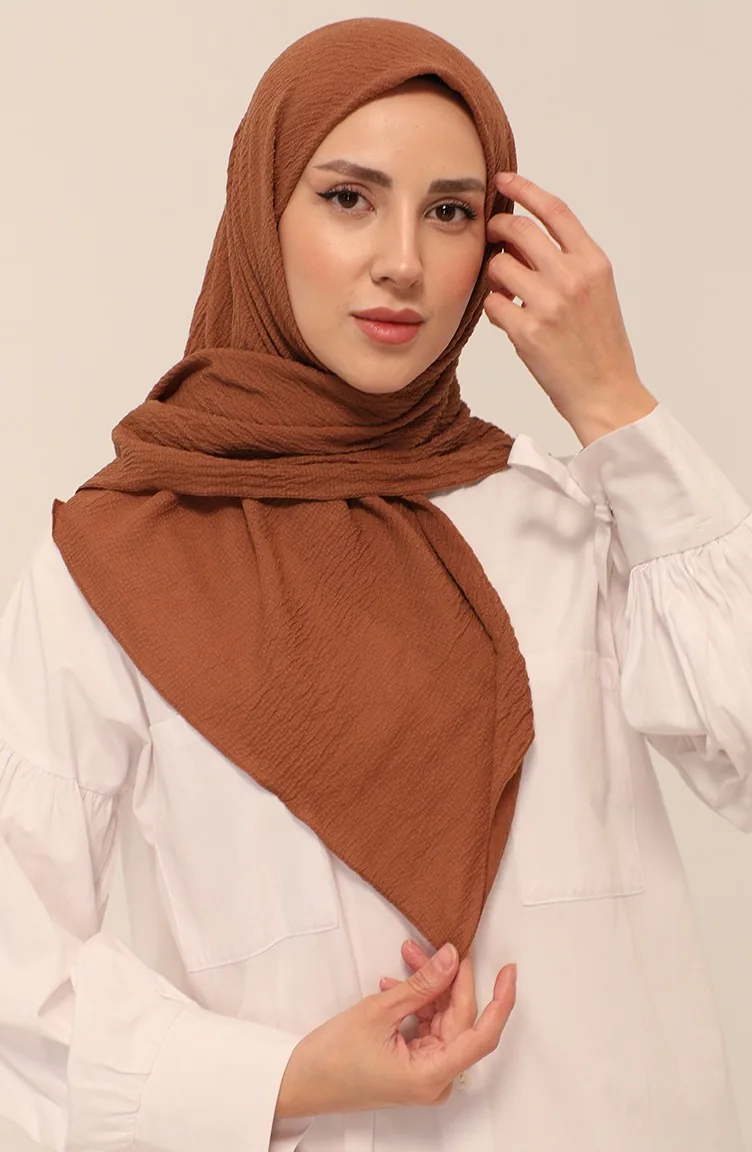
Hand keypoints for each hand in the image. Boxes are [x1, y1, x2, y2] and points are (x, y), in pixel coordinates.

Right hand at [275, 941, 516, 1118]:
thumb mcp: (379, 1011)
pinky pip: (426, 1026)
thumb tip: (451, 959)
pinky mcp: (412, 1064)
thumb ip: (421, 985)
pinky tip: (397, 984)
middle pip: (459, 1020)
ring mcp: (423, 1072)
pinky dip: (416, 1001)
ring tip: (410, 956)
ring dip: (429, 986)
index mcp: (431, 1075)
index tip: (509, 973)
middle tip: (440, 947)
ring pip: (442, 1019)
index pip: (482, 1035)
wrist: (299, 1081)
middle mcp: (434, 1078)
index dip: (501, 1001)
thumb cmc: (332, 1060)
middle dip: (449, 979)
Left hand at [484, 172, 656, 445]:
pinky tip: (509, 320)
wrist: (605, 392)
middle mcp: (572, 277)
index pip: (555, 210)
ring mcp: (549, 304)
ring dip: (494, 275)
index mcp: (593, 262)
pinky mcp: (527, 332)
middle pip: (519, 231)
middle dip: (497, 229)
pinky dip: (495, 308)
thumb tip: (523, 238)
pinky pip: (492, 303)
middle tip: (492, 237)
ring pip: (499, 266)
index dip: (524, 189)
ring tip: (508, 292)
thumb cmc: (600, 344)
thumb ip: (567, 261)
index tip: (503, 180)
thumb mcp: (596, 292)